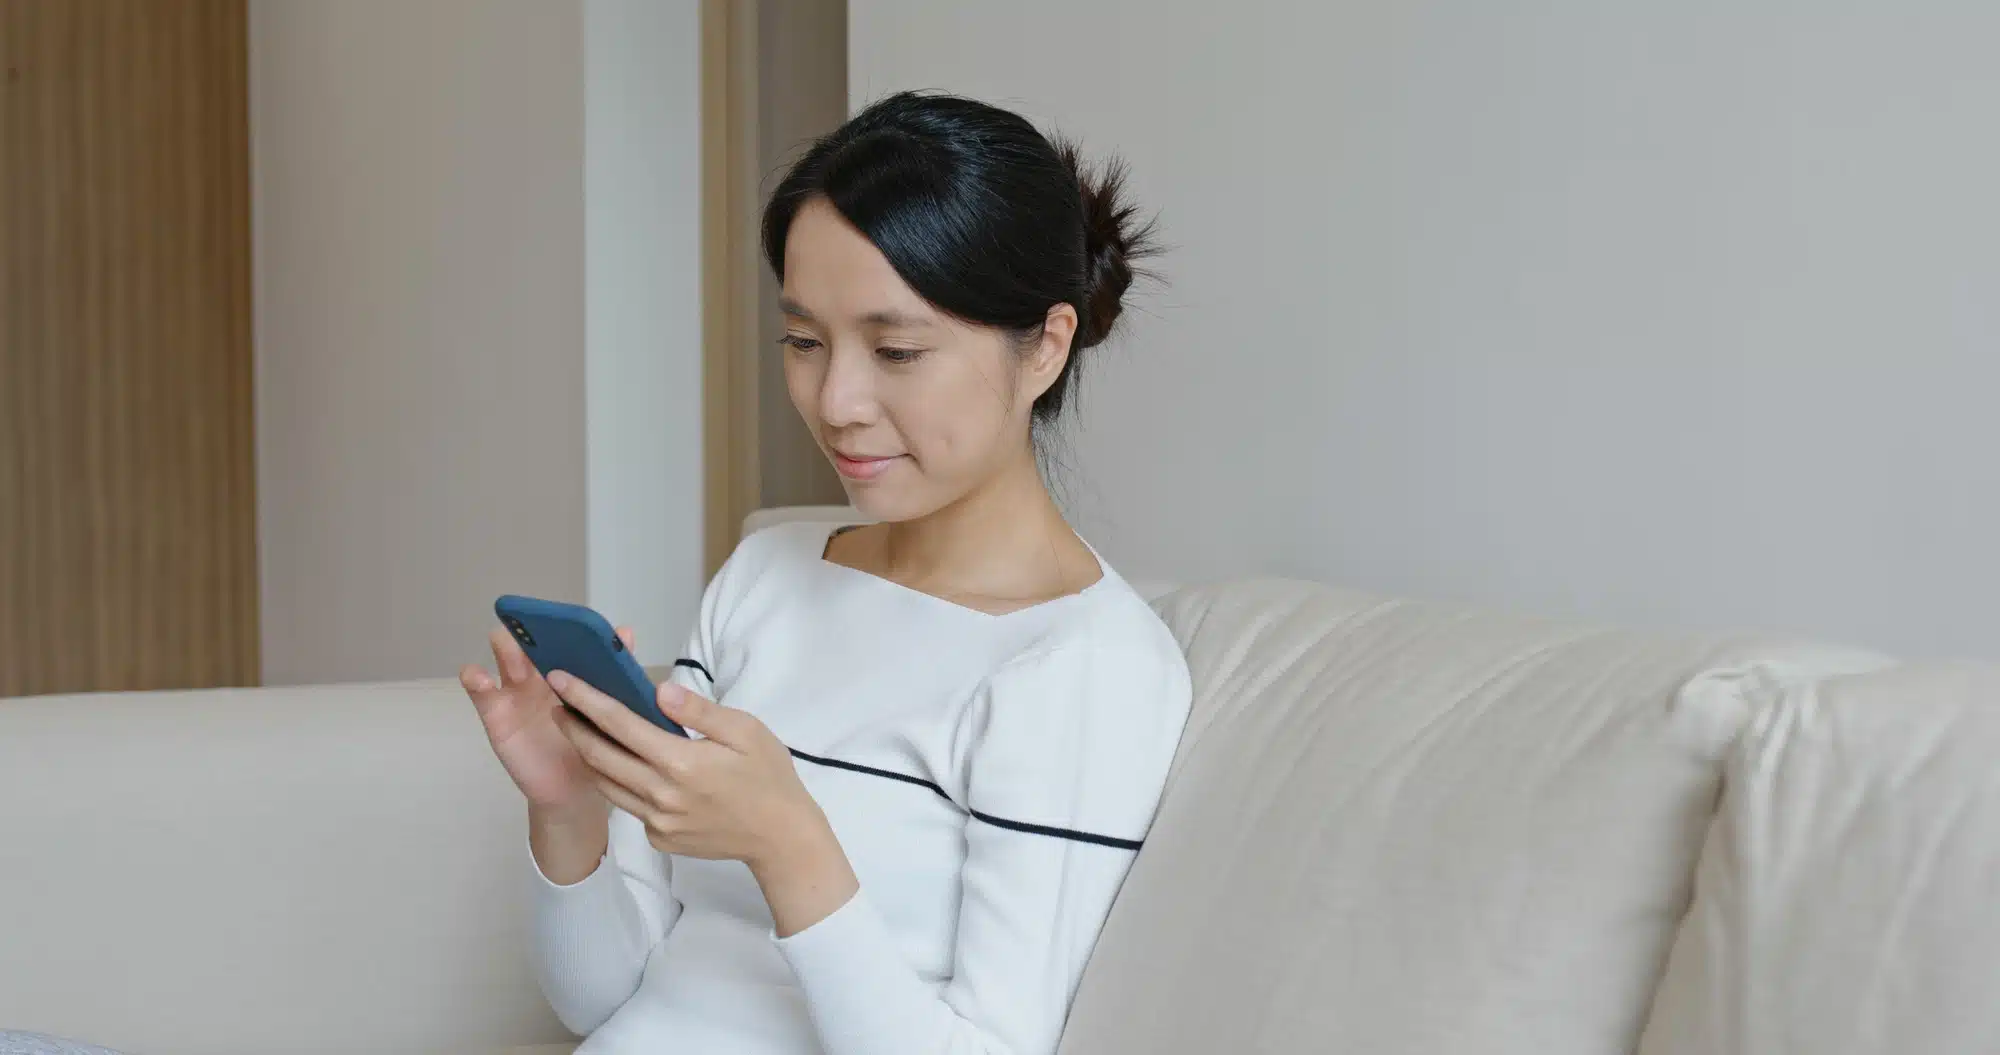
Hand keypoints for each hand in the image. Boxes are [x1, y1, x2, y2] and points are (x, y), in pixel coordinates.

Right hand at [458, 624, 636, 812]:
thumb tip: (625, 632)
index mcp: (570, 667)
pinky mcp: (496, 714)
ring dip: (508, 649)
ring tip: (514, 656)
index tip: (570, 620)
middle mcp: (541, 672)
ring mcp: (516, 690)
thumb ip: (616, 674)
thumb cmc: (594, 743)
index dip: (563, 622)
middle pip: (532, 638)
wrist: (574, 789)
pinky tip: (480, 679)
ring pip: (505, 655)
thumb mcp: (610, 710)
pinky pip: (480, 691)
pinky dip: (475, 679)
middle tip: (543, 639)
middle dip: (535, 632)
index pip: (563, 634)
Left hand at [548, 673, 858, 935]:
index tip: (561, 679)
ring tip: (577, 731)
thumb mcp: (746, 731)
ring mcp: (658, 821)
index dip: (586, 699)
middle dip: (573, 727)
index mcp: (681, 762)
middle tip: (558, 704)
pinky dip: (618, 782)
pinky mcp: (660, 838)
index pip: (620, 724)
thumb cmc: (768, 777)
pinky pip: (629, 806)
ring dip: (587, 756)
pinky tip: (621, 766)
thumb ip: (699, 711)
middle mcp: (661, 794)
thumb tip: (659, 690)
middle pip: (600, 756)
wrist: (780, 837)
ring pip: (606, 784)